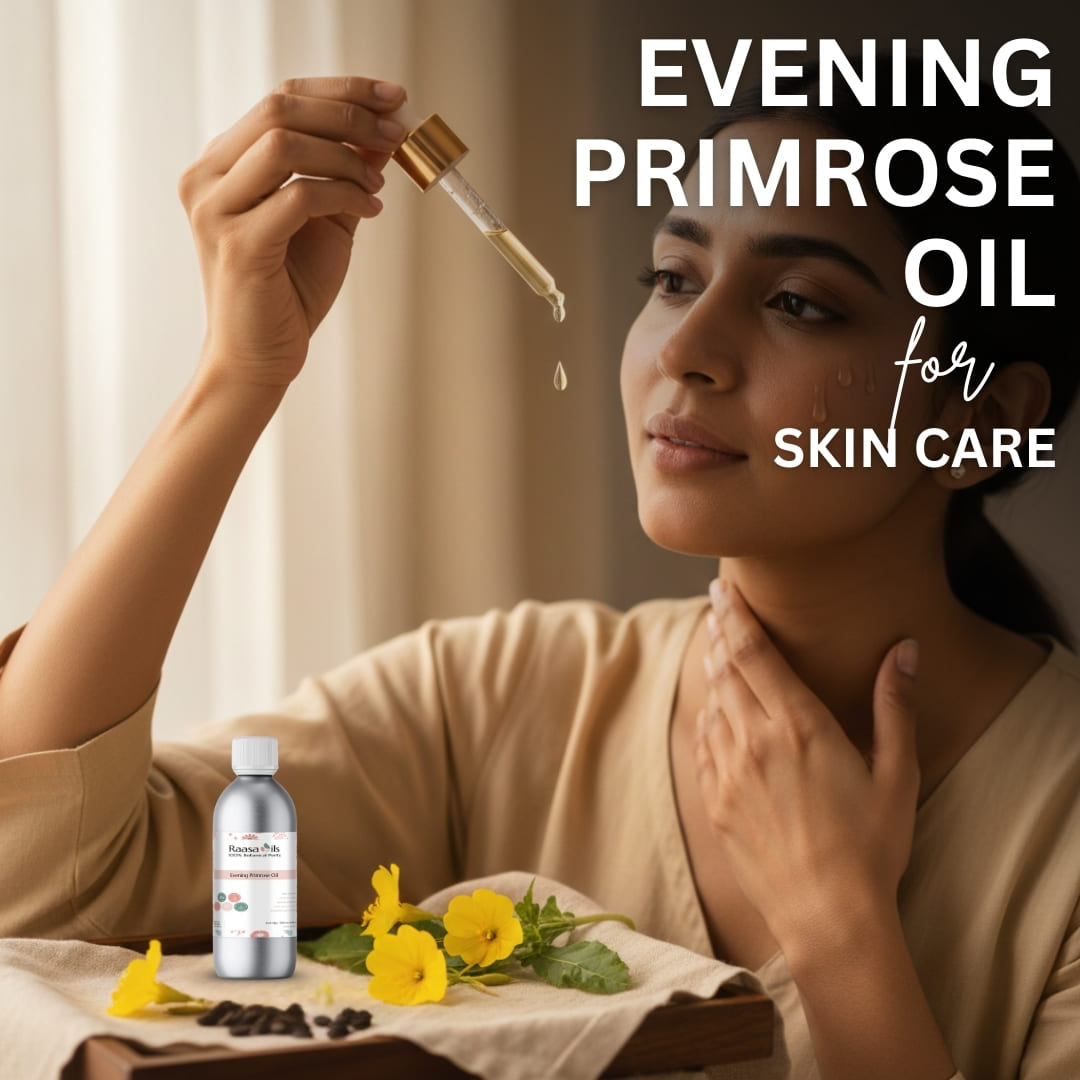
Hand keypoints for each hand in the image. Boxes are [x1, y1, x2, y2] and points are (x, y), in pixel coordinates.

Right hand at [178, 76, 405, 387]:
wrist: (259, 357)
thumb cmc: (288, 292)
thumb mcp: (325, 221)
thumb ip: (345, 175)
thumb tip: (382, 134)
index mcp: (222, 164)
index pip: (280, 98)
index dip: (341, 90)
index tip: (392, 97)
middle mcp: (207, 178)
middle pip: (279, 108)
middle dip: (348, 115)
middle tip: (395, 134)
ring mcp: (216, 210)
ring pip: (284, 144)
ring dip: (345, 158)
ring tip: (376, 188)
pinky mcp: (239, 244)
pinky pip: (298, 197)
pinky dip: (343, 195)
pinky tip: (369, 212)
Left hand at [694, 578, 920, 950]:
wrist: (827, 917)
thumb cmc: (871, 847)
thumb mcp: (896, 774)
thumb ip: (895, 707)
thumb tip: (904, 649)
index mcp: (799, 726)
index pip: (754, 652)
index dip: (736, 614)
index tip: (722, 587)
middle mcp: (755, 741)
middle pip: (726, 669)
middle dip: (721, 631)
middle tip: (716, 604)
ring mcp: (728, 772)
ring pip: (712, 703)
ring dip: (713, 671)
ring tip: (716, 649)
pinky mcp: (715, 802)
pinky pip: (702, 744)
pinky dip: (707, 717)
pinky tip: (713, 711)